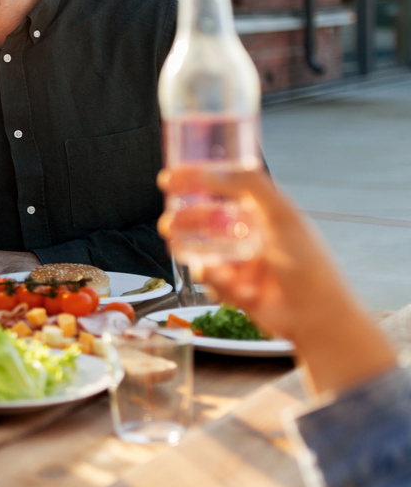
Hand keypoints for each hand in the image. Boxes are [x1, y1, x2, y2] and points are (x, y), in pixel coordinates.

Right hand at [157, 165, 393, 395]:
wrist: (316, 316)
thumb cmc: (309, 264)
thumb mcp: (282, 215)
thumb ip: (249, 186)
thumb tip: (210, 171)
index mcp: (265, 212)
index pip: (225, 188)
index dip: (197, 181)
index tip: (169, 179)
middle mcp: (252, 235)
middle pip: (208, 220)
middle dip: (186, 219)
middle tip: (170, 222)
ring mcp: (243, 262)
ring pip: (204, 249)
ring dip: (188, 248)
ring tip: (178, 249)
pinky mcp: (236, 288)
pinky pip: (211, 279)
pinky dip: (213, 279)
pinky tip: (225, 282)